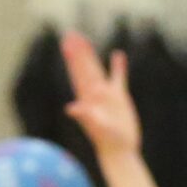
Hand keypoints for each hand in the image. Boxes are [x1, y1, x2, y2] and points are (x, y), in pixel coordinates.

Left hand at [63, 31, 139, 157]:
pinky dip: (118, 67)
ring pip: (97, 70)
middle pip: (85, 68)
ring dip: (91, 56)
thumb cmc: (107, 142)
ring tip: (85, 39)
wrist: (119, 151)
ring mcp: (106, 95)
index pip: (79, 73)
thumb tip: (71, 108)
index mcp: (87, 99)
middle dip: (78, 52)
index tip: (67, 43)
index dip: (73, 58)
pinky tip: (118, 56)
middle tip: (71, 35)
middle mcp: (94, 94)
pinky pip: (118, 78)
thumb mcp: (96, 128)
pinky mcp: (119, 98)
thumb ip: (84, 116)